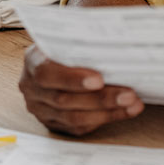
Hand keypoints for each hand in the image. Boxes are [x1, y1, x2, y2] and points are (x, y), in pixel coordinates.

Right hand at [18, 44, 143, 135]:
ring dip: (107, 111)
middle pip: (64, 99)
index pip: (46, 74)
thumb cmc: (66, 45)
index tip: (99, 80)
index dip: (72, 79)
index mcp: (32, 61)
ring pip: (74, 117)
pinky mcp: (53, 123)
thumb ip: (82, 41)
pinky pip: (79, 127)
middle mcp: (31, 88)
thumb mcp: (68, 37)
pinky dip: (105, 119)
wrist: (54, 57)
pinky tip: (125, 111)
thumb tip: (112, 42)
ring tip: (132, 103)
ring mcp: (40, 109)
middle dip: (100, 98)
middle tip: (129, 94)